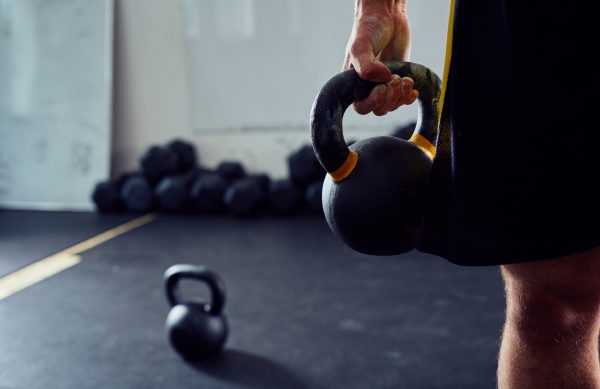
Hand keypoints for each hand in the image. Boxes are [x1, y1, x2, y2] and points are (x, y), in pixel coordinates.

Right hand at [342, 1, 417, 115]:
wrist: (385, 16)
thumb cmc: (367, 30)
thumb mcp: (360, 47)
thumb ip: (366, 66)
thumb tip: (382, 80)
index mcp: (353, 84)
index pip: (361, 106)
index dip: (372, 102)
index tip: (381, 88)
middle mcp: (367, 87)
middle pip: (379, 108)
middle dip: (390, 98)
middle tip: (395, 79)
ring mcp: (383, 85)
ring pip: (392, 105)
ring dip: (401, 96)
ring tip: (405, 79)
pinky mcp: (397, 80)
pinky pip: (403, 98)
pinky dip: (408, 96)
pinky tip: (411, 88)